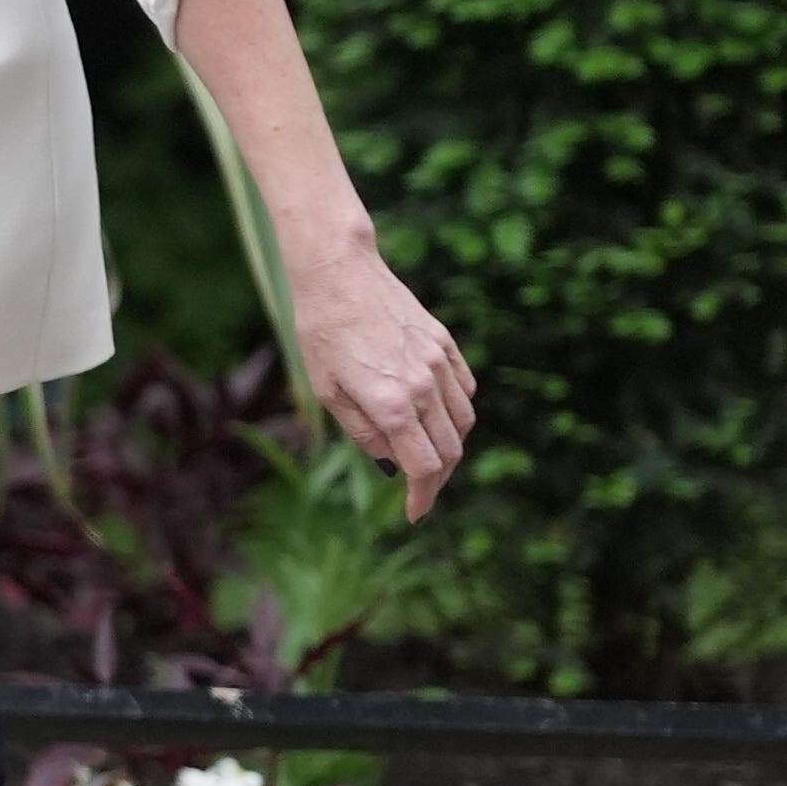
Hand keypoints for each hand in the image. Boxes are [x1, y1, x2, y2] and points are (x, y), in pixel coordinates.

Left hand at [293, 240, 473, 518]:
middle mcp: (423, 386)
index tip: (414, 513)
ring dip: (451, 446)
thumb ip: (364, 432)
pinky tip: (437, 416)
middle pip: (451, 451)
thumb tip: (392, 461)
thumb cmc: (321, 332)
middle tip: (420, 491)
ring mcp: (439, 362)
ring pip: (464, 421)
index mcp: (391, 404)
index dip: (422, 497)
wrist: (338, 272)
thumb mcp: (328, 392)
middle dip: (438, 480)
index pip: (425, 468)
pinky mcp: (445, 343)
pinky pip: (465, 389)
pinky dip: (457, 411)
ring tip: (427, 454)